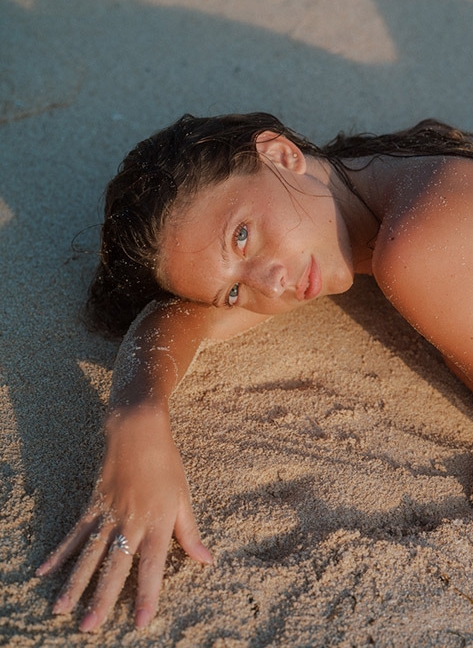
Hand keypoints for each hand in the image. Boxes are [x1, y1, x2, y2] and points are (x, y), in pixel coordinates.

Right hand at [36, 406, 211, 631]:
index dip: (148, 595)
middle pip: (114, 565)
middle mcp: (131, 521)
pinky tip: (45, 570)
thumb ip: (190, 533)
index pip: (152, 566)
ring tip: (61, 609)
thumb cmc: (166, 463)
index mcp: (157, 522)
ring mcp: (109, 513)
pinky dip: (60, 552)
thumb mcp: (183, 497)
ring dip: (74, 582)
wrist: (139, 430)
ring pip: (88, 553)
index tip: (140, 621)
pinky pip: (75, 532)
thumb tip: (207, 560)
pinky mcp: (93, 504)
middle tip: (88, 627)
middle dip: (101, 598)